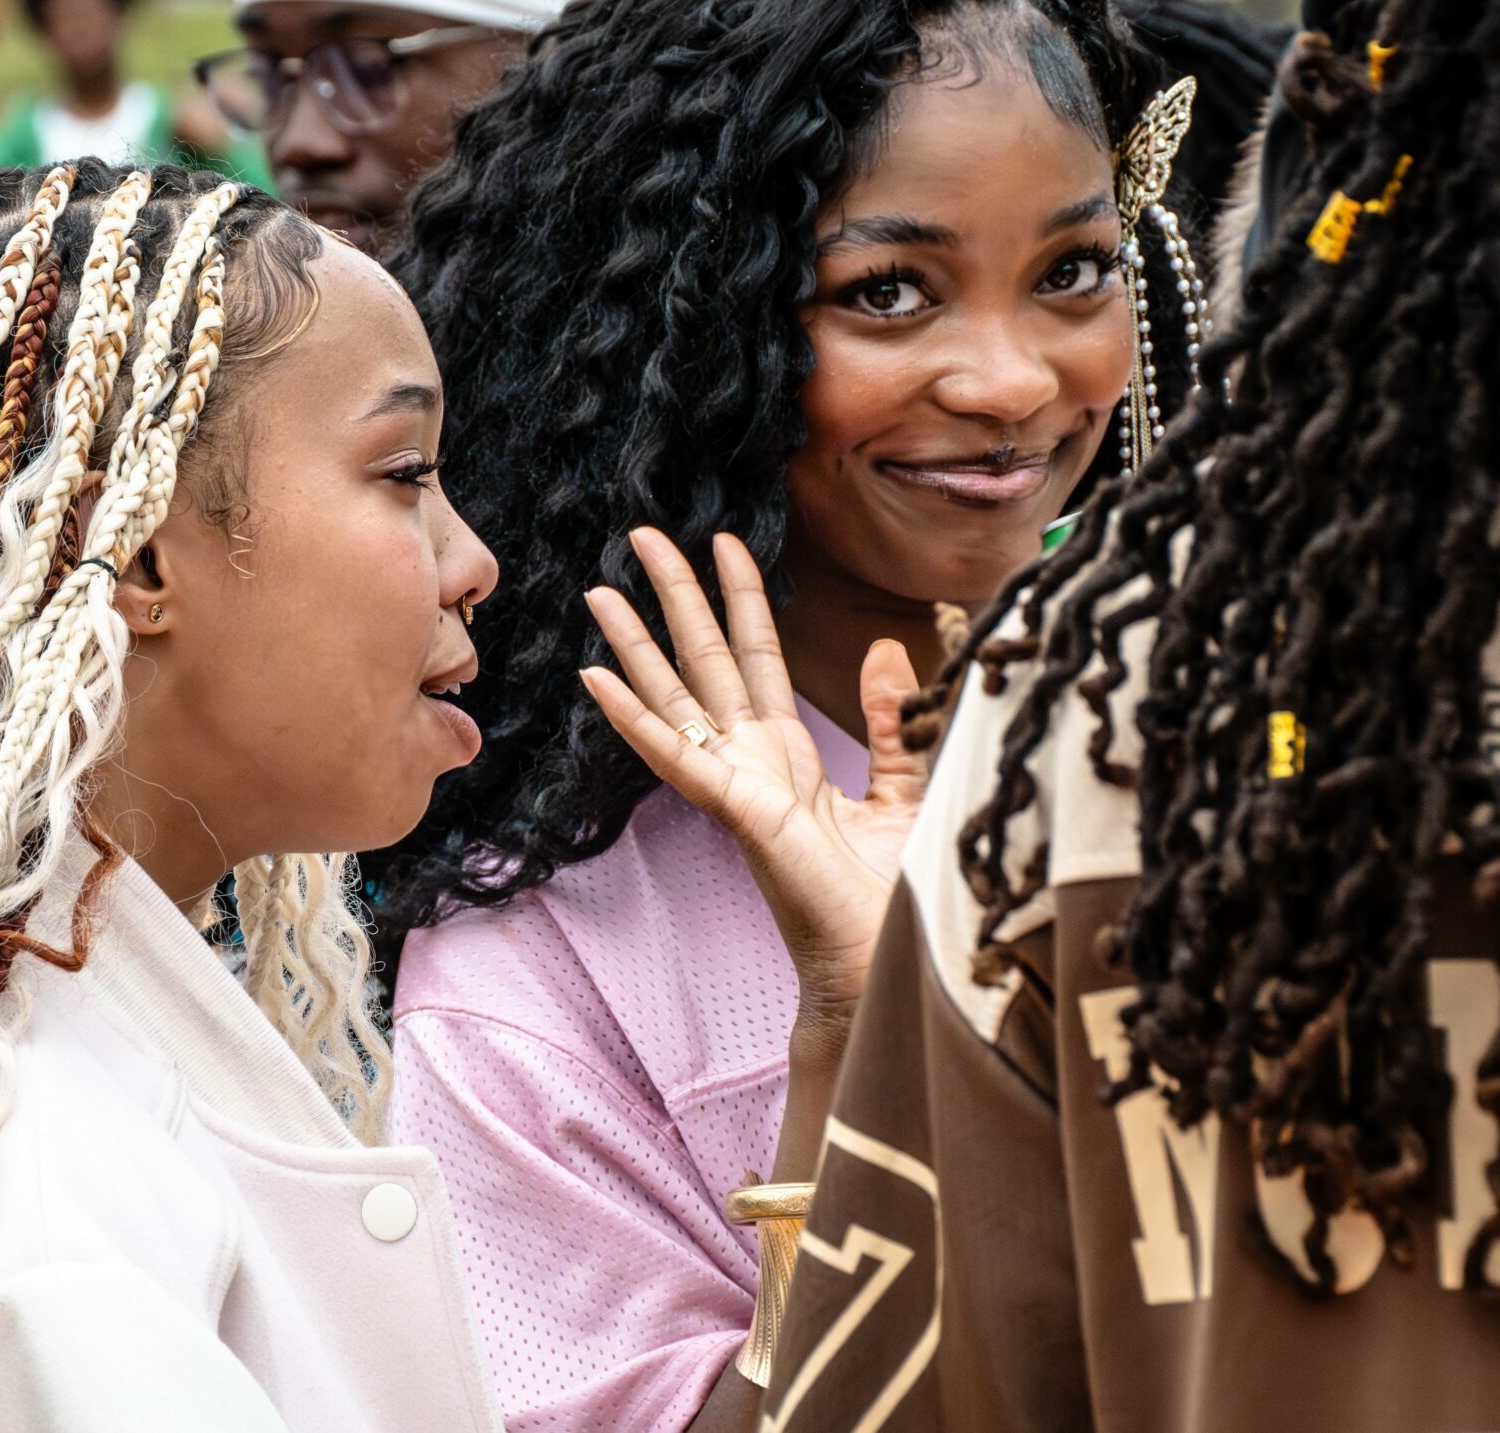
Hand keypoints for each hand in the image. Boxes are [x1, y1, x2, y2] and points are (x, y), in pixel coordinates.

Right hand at [580, 529, 929, 1036]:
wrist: (884, 962)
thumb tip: (887, 646)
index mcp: (787, 753)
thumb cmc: (891, 893)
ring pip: (676, 698)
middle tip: (644, 535)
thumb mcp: (904, 786)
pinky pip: (676, 755)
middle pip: (706, 660)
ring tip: (599, 592)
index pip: (758, 654)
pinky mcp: (737, 810)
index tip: (725, 542)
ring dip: (634, 644)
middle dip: (676, 596)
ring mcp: (736, 784)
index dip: (742, 596)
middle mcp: (752, 761)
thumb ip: (888, 720)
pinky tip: (595, 678)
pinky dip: (633, 717)